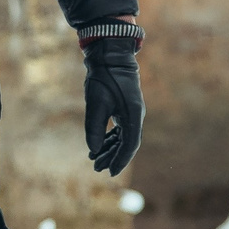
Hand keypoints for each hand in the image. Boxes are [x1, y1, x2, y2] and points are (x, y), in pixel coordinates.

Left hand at [82, 34, 142, 175]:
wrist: (110, 56)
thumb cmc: (104, 77)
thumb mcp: (95, 103)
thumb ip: (95, 128)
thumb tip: (93, 150)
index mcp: (133, 114)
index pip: (130, 144)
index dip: (120, 160)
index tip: (110, 172)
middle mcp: (135, 115)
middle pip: (127, 144)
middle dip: (113, 157)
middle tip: (98, 169)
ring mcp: (131, 111)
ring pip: (123, 138)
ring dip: (110, 149)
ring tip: (95, 160)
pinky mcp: (124, 108)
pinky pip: (120, 129)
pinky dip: (109, 139)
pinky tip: (98, 146)